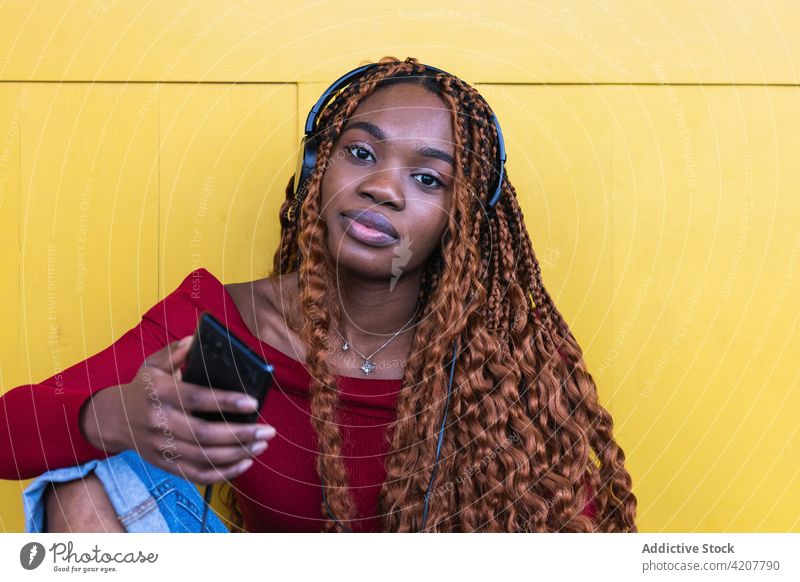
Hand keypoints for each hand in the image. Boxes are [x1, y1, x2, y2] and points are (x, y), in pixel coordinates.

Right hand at [80, 335, 276, 483]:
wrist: (113, 420)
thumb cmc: (144, 388)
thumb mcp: (153, 365)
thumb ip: (174, 353)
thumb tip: (195, 340)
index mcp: (161, 394)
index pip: (196, 399)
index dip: (226, 402)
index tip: (254, 402)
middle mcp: (160, 423)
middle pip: (204, 434)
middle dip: (241, 434)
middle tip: (268, 430)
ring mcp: (162, 447)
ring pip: (204, 457)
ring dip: (237, 454)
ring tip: (262, 444)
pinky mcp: (165, 464)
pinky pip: (197, 475)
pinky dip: (223, 474)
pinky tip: (245, 463)